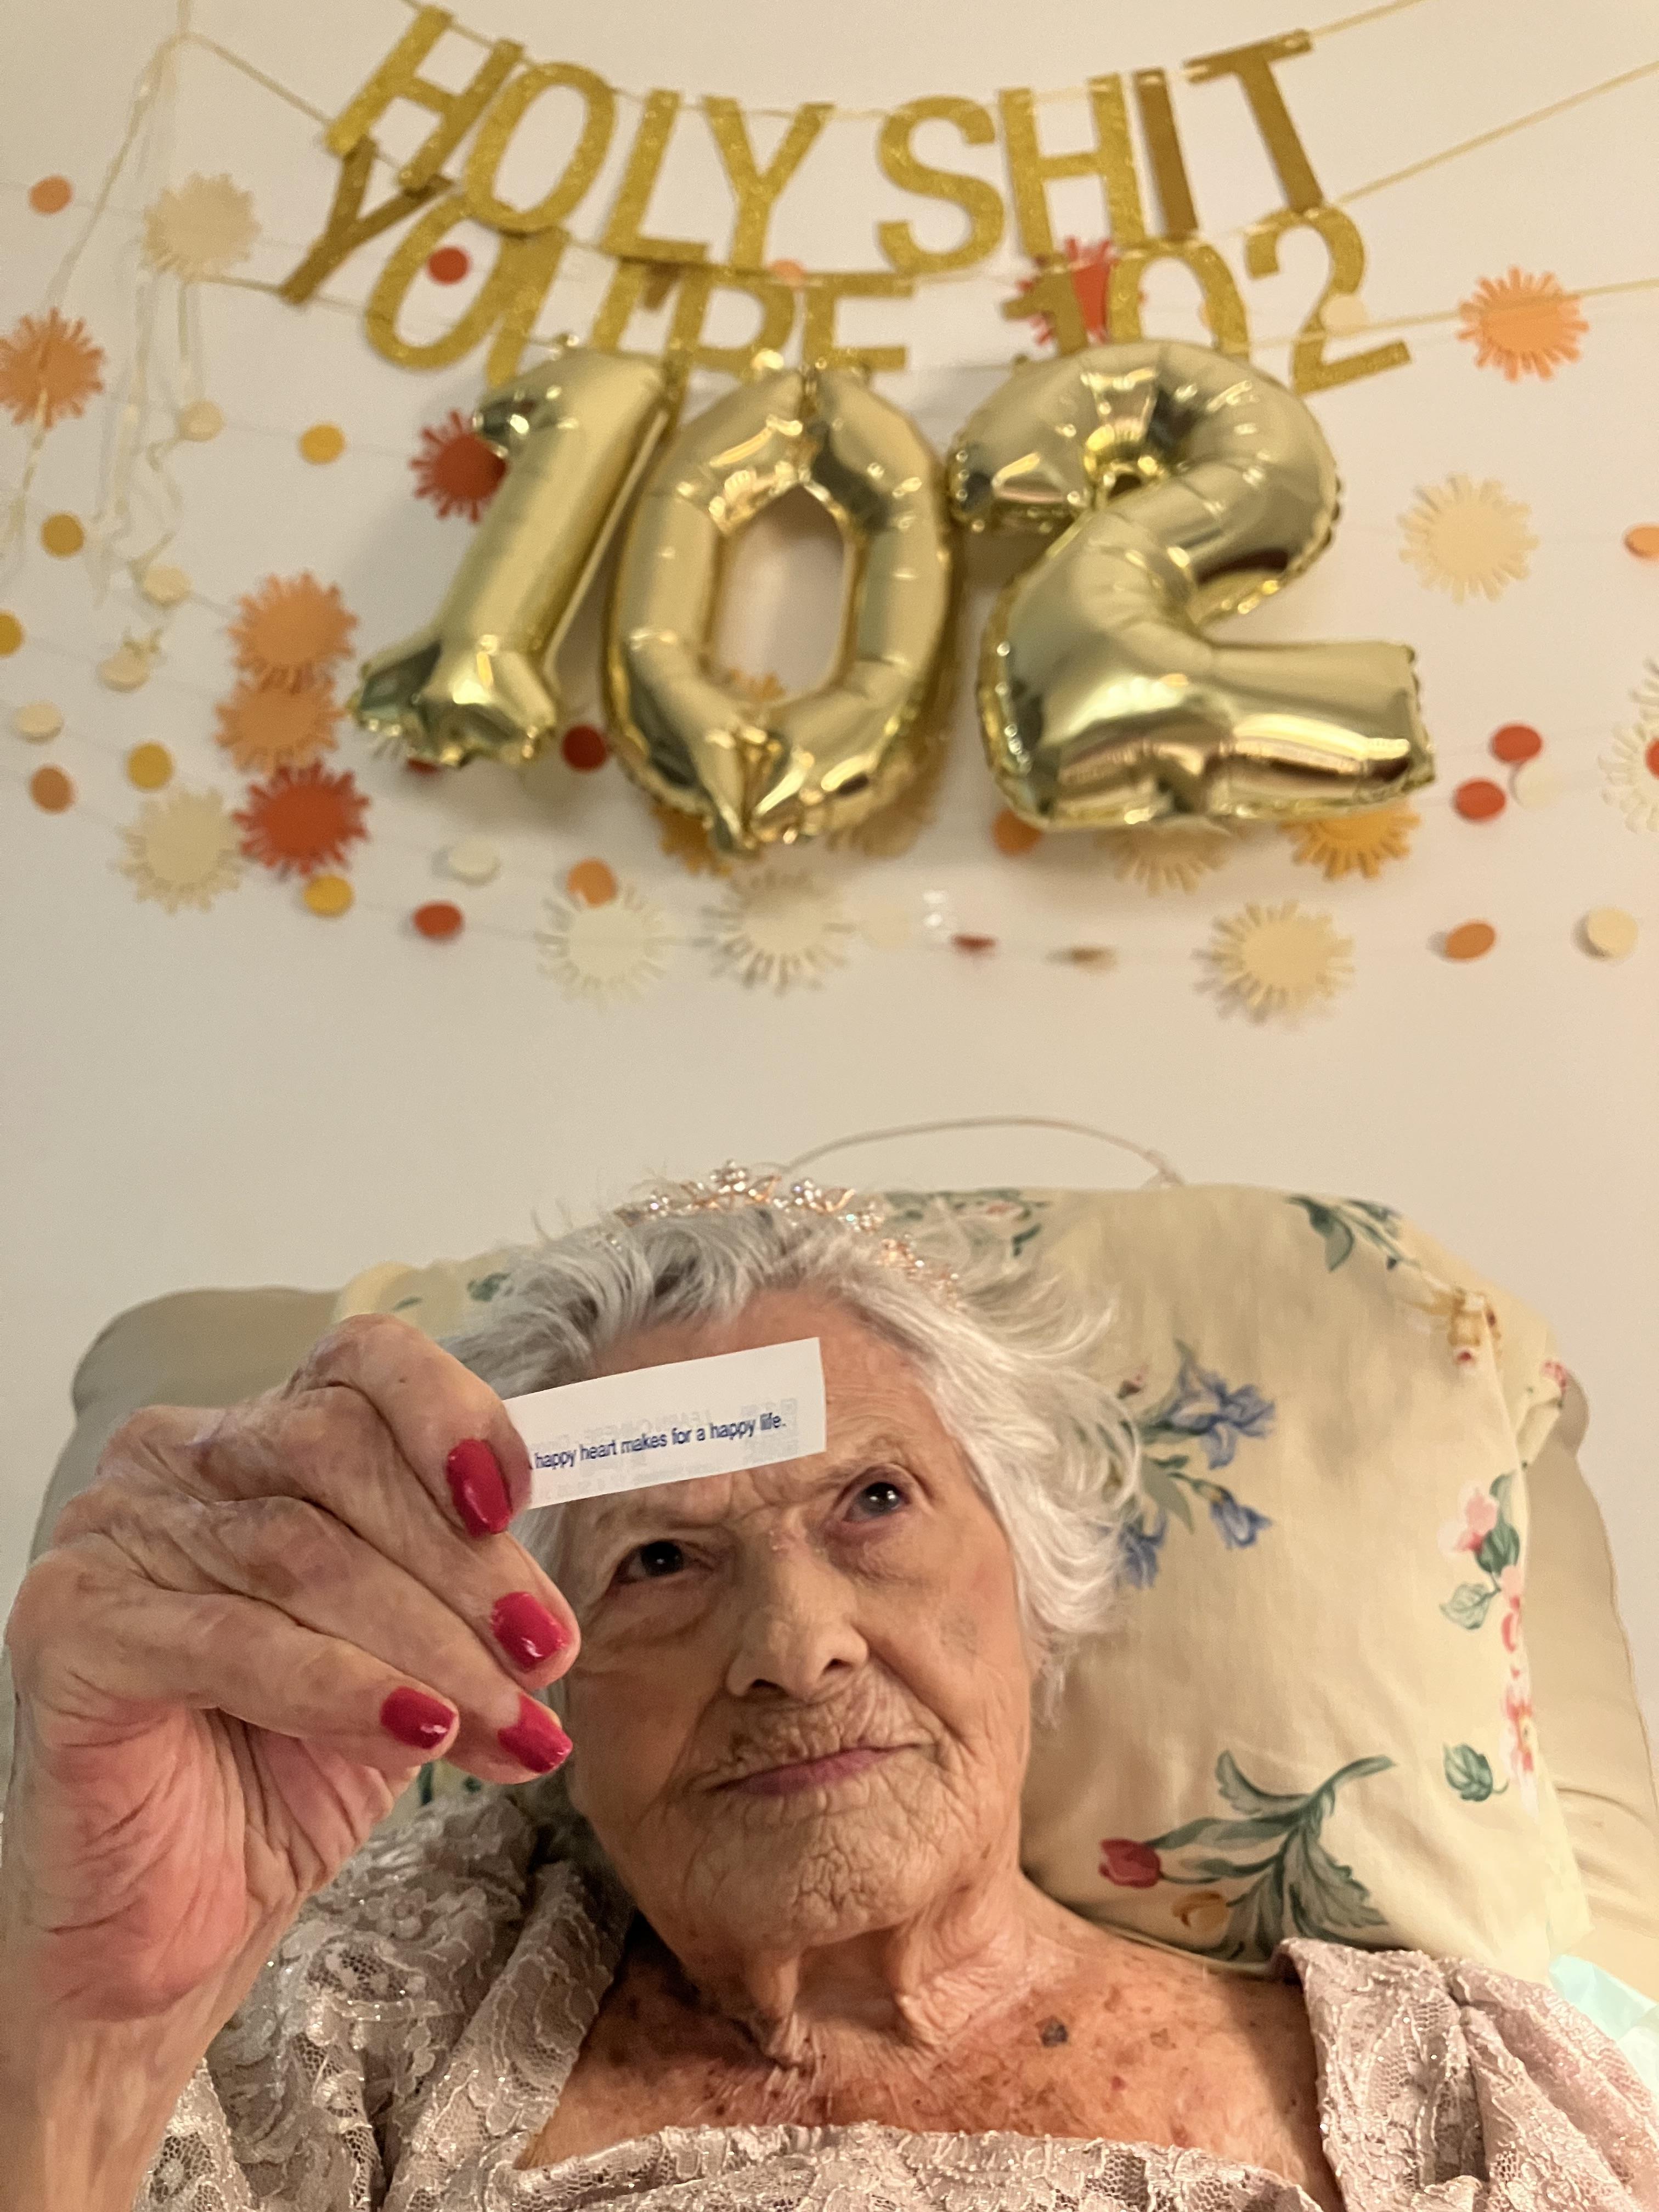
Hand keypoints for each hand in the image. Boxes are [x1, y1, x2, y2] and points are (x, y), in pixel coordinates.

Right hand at [2, 1315, 577, 2035]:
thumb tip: (552, 1617)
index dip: (452, 1416)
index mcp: (259, 1435)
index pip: (362, 1363)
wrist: (175, 1917)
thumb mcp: (407, 1659)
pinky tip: (419, 1730)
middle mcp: (174, 1459)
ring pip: (301, 1552)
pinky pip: (234, 1640)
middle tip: (546, 1658)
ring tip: (508, 1720)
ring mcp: (112, 1535)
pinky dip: (344, 1686)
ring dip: (429, 1640)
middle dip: (464, 1561)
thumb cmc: (284, 1770)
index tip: (520, 1504)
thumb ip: (467, 1602)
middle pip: (340, 1452)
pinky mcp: (69, 1628)